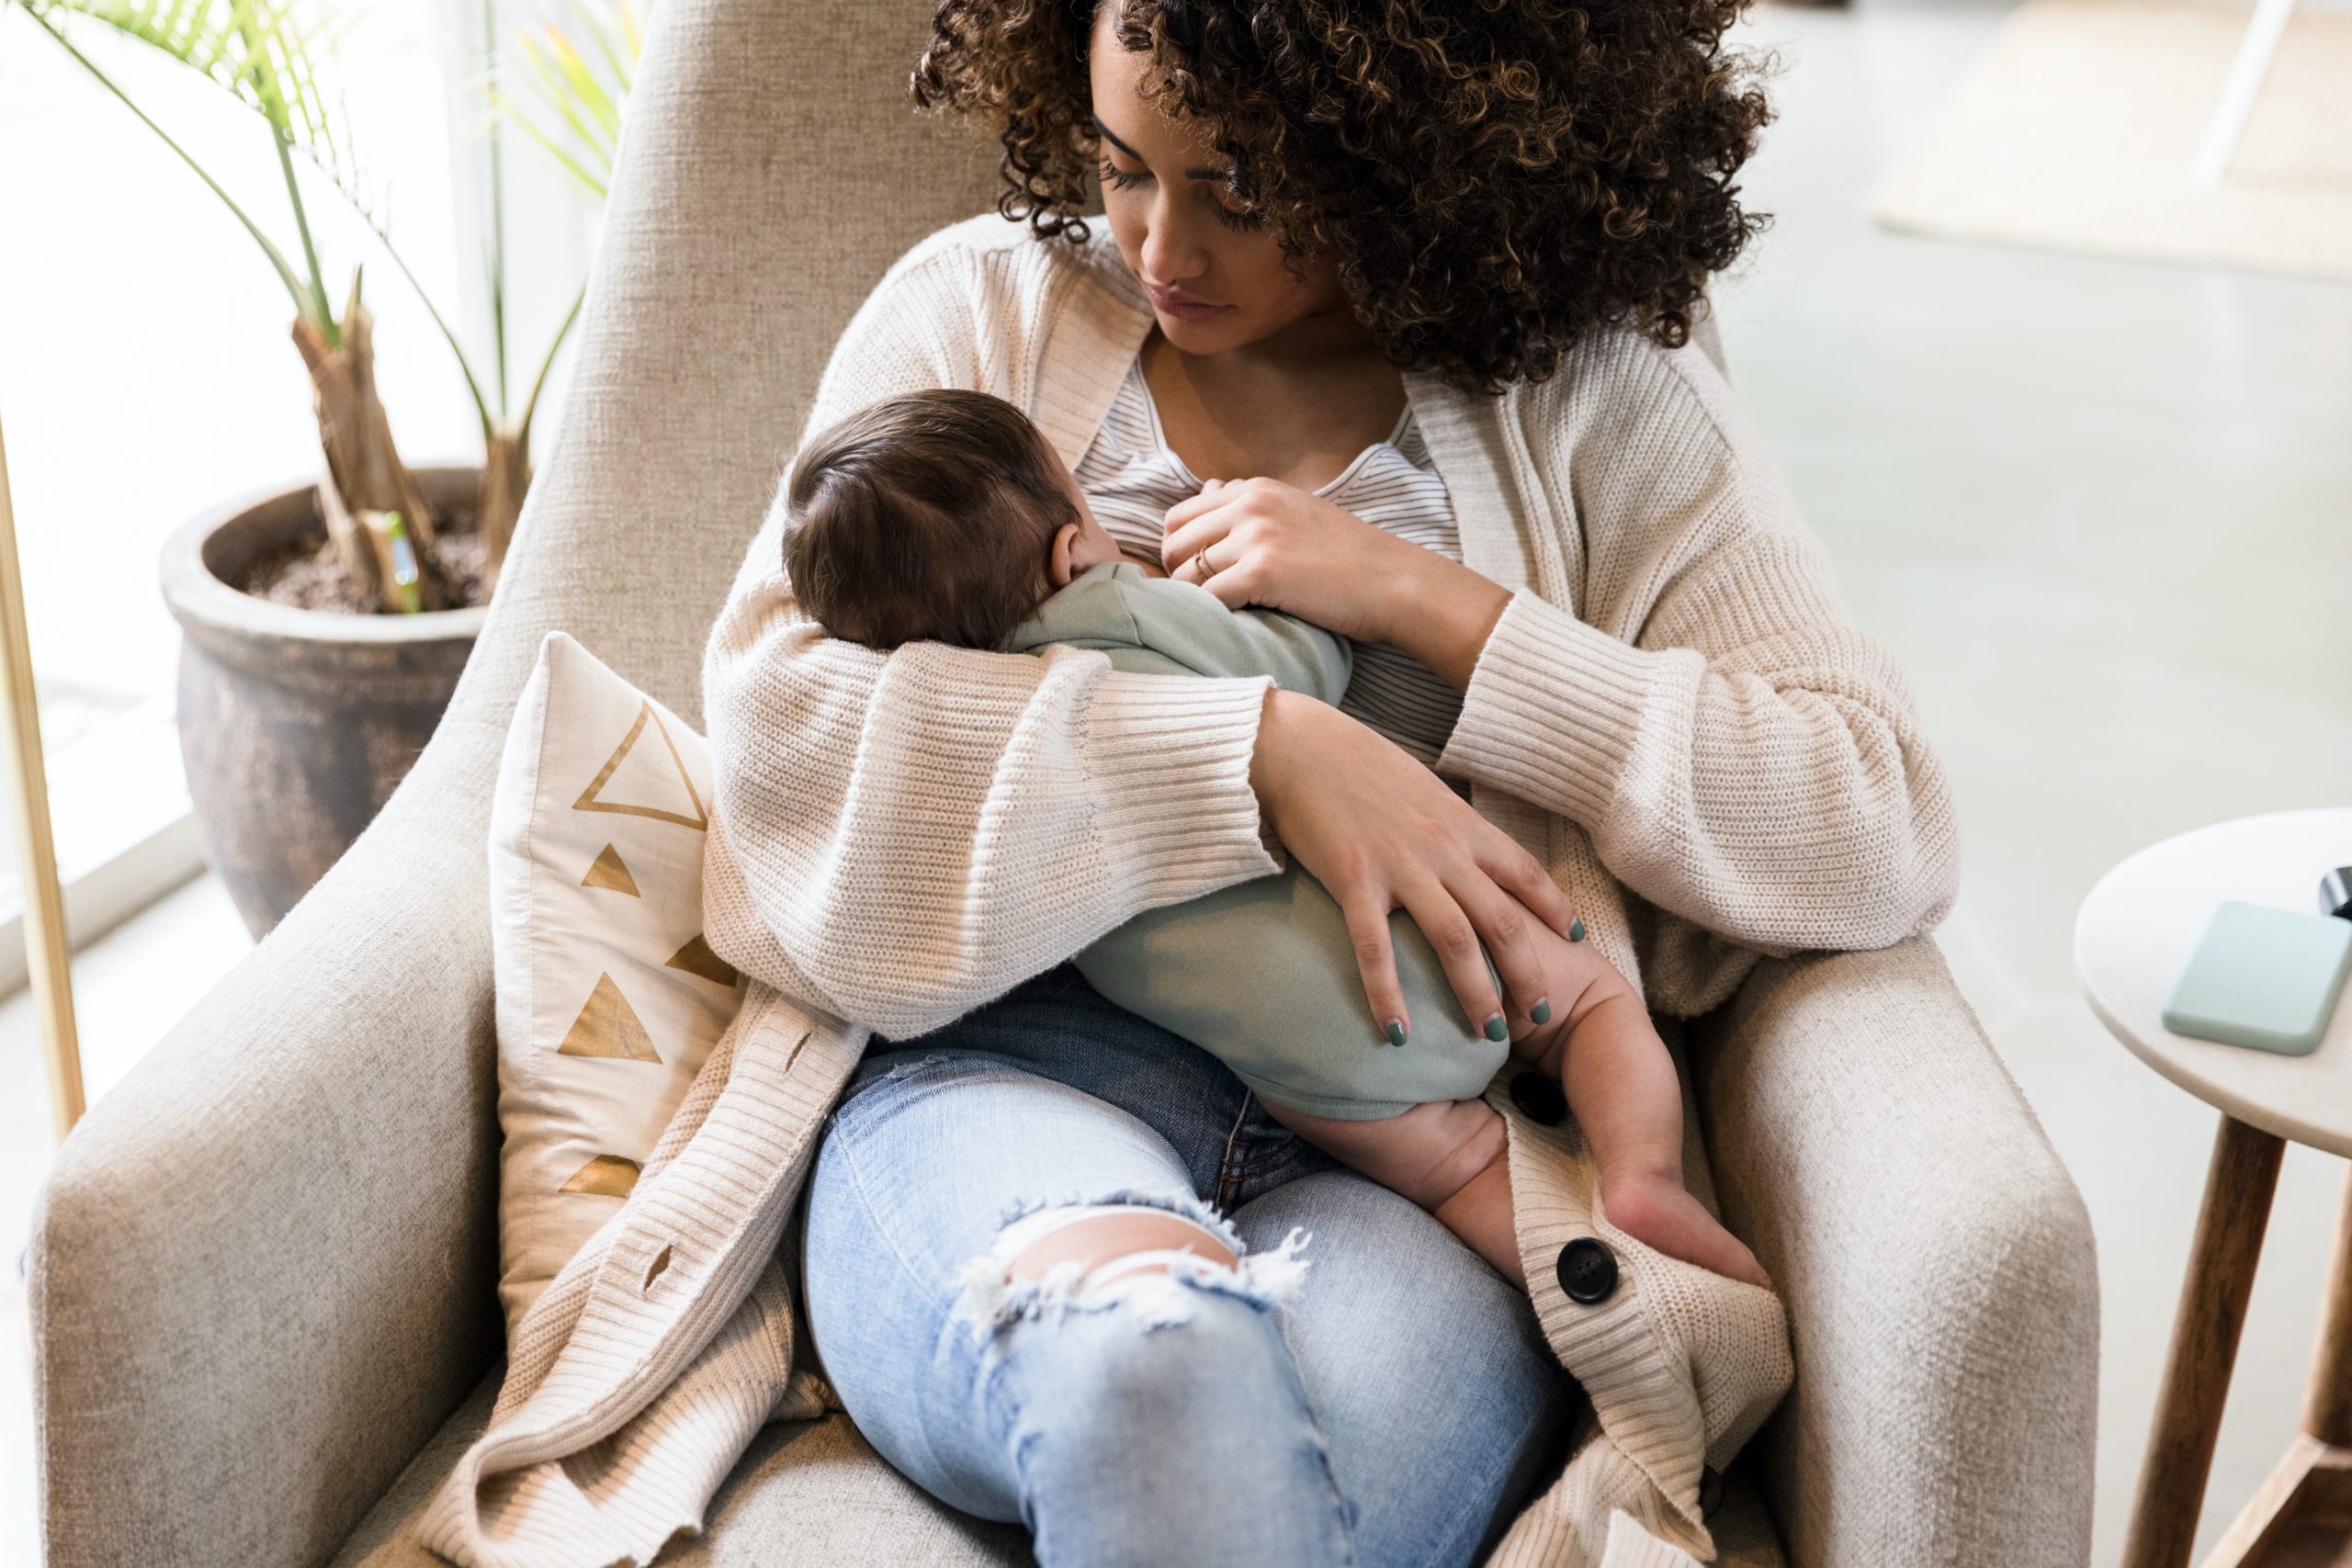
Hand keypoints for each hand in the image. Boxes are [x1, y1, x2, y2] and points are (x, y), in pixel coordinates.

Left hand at [1163, 477, 1509, 686]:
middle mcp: (1250, 504)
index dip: (1179, 551)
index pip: (1179, 516)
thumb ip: (1250, 506)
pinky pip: (1208, 599)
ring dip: (1192, 600)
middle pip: (1173, 543)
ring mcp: (1256, 535)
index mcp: (1254, 489)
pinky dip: (1212, 617)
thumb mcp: (1295, 513)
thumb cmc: (1348, 558)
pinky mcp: (1263, 572)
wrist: (1394, 582)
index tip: (1195, 578)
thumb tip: (1208, 489)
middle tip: (1201, 605)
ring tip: (1216, 617)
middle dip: (1177, 577)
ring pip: (1186, 573)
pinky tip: (1233, 625)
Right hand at [1250, 688, 1580, 1042]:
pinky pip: (1376, 949)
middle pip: (1502, 921)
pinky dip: (1389, 996)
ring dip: (1477, 994)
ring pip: (1455, 941)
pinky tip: (1398, 1034)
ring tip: (1490, 1036)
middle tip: (1539, 1016)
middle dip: (1527, 974)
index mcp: (1463, 824)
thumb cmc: (1358, 766)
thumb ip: (1451, 828)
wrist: (1298, 745)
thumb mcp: (1423, 791)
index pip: (1526, 873)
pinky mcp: (1353, 880)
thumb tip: (1471, 856)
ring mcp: (1400, 865)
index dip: (1557, 910)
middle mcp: (1443, 847)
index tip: (1579, 941)